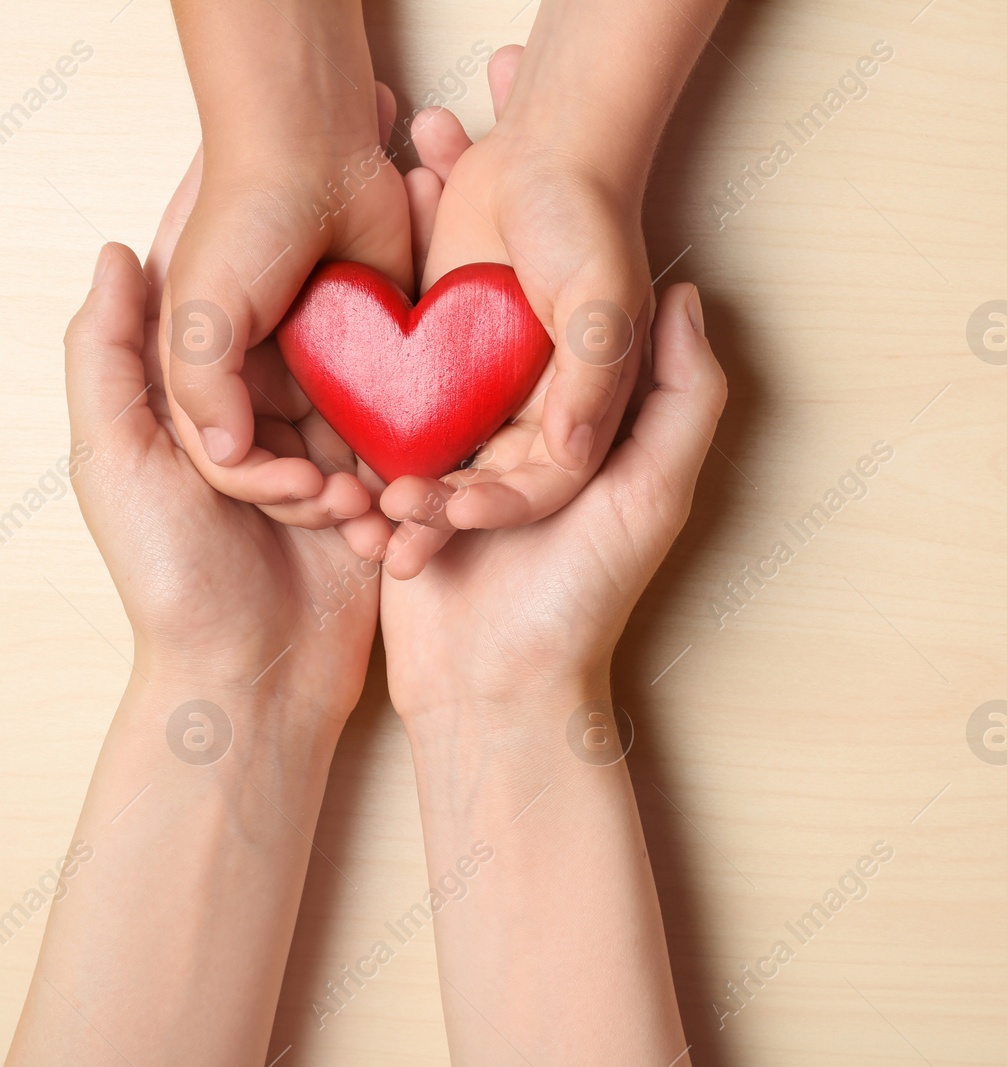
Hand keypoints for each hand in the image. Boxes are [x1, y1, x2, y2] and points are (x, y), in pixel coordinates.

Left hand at [70, 149, 384, 729]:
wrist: (249, 683)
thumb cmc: (171, 577)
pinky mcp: (380, 501)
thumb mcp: (113, 460)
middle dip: (355, 312)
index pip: (238, 309)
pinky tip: (404, 465)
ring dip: (384, 401)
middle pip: (323, 342)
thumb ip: (110, 358)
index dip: (264, 247)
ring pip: (375, 394)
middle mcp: (272, 421)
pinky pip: (407, 456)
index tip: (293, 177)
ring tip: (392, 390)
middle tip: (395, 243)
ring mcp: (332, 460)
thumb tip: (120, 251)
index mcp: (208, 403)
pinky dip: (407, 461)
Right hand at [159, 62, 411, 530]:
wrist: (315, 150)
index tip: (310, 494)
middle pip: (299, 468)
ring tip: (399, 502)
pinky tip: (431, 468)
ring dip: (374, 485)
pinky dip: (411, 441)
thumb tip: (225, 453)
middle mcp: (269, 381)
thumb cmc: (242, 221)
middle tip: (364, 516)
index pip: (238, 464)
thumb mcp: (201, 309)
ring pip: (353, 450)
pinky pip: (399, 410)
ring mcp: (329, 368)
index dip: (270, 489)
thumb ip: (201, 384)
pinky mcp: (385, 351)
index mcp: (215, 380)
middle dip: (330, 502)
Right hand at [380, 92, 723, 714]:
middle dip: (452, 225)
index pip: (556, 303)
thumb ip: (679, 396)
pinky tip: (338, 290)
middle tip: (427, 146)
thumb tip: (687, 294)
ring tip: (374, 194)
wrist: (500, 695)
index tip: (510, 148)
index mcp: (580, 418)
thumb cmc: (586, 595)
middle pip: (480, 309)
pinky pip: (374, 419)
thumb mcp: (655, 492)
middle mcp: (520, 427)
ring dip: (399, 274)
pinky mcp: (399, 487)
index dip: (534, 224)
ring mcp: (455, 455)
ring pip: (420, 351)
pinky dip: (358, 370)